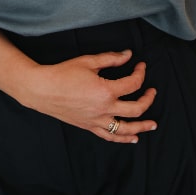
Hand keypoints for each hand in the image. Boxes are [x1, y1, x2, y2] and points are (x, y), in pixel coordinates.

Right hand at [16, 50, 157, 143]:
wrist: (42, 90)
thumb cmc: (63, 73)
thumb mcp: (88, 61)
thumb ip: (111, 58)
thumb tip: (128, 55)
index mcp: (106, 91)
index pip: (133, 83)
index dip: (140, 73)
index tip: (140, 65)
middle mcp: (105, 109)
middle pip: (136, 108)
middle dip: (148, 99)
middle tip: (152, 91)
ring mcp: (97, 120)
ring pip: (126, 128)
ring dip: (142, 126)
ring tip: (153, 124)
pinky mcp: (89, 126)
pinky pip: (110, 136)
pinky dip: (123, 139)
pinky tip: (133, 138)